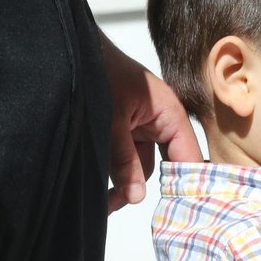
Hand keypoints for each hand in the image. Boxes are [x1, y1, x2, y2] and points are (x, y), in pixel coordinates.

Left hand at [101, 33, 201, 213]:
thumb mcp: (110, 121)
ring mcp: (142, 126)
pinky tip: (101, 190)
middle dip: (144, 188)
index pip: (188, 157)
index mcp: (169, 113)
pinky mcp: (124, 129)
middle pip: (163, 166)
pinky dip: (115, 173)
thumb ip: (123, 159)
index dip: (185, 185)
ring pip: (140, 165)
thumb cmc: (98, 70)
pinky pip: (126, 157)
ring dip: (124, 184)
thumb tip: (136, 196)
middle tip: (125, 209)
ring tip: (103, 204)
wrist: (72, 47)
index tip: (179, 213)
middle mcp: (160, 121)